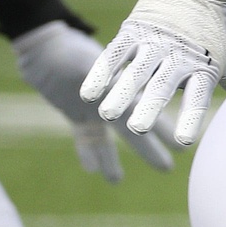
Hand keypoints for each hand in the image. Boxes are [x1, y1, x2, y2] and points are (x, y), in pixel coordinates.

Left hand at [12, 22, 173, 181]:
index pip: (149, 109)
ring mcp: (96, 109)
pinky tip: (92, 171)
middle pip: (134, 128)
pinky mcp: (76, 116)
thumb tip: (119, 90)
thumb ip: (102, 79)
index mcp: (124, 85)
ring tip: (118, 181)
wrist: (43, 45)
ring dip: (115, 159)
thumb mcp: (84, 61)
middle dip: (149, 148)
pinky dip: (88, 153)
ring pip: (111, 138)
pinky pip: (85, 138)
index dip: (163, 127)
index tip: (182, 144)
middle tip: (167, 169)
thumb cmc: (68, 48)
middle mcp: (115, 99)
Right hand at [81, 0, 225, 148]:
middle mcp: (179, 56)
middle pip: (162, 85)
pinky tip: (89, 91)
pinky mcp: (135, 30)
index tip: (186, 140)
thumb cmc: (221, 30)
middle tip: (137, 128)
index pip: (199, 97)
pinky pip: (115, 53)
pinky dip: (102, 71)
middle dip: (150, 106)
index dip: (193, 117)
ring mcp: (155, 42)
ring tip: (107, 113)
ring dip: (121, 91)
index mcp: (205, 67)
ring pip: (136, 70)